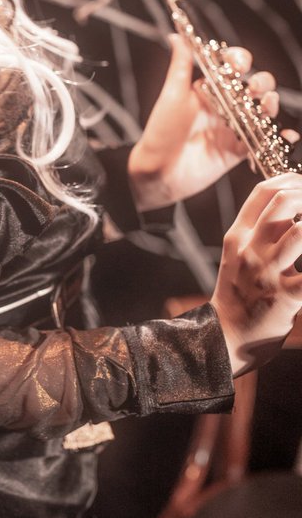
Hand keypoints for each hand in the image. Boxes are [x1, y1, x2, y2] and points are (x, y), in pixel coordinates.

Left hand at [127, 36, 298, 210]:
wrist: (158, 172)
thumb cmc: (160, 131)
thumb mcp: (172, 95)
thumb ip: (181, 66)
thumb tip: (177, 34)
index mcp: (208, 88)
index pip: (231, 66)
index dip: (240, 61)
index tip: (239, 64)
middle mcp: (224, 105)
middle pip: (254, 87)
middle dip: (261, 83)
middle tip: (253, 89)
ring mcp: (234, 128)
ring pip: (262, 112)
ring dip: (271, 106)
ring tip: (268, 105)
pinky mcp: (239, 151)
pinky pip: (265, 142)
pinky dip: (280, 139)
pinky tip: (287, 136)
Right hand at [211, 172, 301, 375]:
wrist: (224, 338)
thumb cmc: (237, 296)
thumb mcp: (239, 256)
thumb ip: (259, 234)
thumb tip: (290, 211)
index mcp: (238, 236)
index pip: (264, 191)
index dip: (292, 179)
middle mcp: (250, 249)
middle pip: (282, 201)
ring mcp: (266, 272)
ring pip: (298, 232)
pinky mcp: (284, 297)